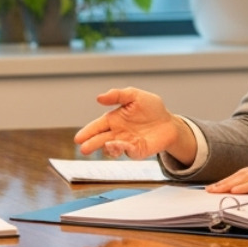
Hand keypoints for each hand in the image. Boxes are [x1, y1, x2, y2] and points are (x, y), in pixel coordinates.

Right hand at [74, 88, 193, 163]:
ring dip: (107, 148)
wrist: (169, 122)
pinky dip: (122, 148)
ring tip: (106, 145)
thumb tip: (99, 98)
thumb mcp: (134, 96)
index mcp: (114, 119)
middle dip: (91, 144)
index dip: (87, 132)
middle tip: (83, 149)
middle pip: (100, 140)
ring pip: (112, 148)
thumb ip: (117, 95)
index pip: (97, 126)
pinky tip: (120, 144)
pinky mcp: (137, 151)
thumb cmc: (151, 108)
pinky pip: (127, 151)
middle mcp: (117, 133)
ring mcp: (126, 143)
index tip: (78, 139)